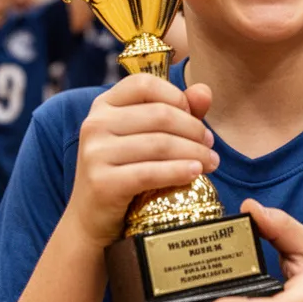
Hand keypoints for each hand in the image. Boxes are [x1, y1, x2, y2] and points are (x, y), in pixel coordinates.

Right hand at [67, 75, 218, 249]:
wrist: (91, 218)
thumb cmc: (124, 171)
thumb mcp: (146, 136)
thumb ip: (177, 111)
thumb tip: (205, 91)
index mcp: (104, 105)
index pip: (145, 83)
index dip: (176, 96)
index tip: (195, 115)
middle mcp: (95, 124)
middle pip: (159, 114)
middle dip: (194, 129)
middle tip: (211, 144)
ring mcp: (95, 153)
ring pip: (160, 144)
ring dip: (194, 152)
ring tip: (211, 162)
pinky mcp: (102, 183)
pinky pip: (151, 173)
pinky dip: (179, 171)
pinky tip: (196, 173)